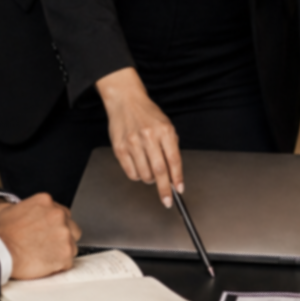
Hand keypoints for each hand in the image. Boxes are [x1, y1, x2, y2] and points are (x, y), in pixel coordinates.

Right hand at [0, 192, 80, 279]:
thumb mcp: (9, 210)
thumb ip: (26, 209)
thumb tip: (26, 214)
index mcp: (46, 202)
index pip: (62, 213)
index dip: (55, 226)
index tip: (48, 233)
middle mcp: (58, 215)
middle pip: (71, 228)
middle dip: (62, 237)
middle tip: (47, 246)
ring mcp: (64, 234)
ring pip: (72, 245)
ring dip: (60, 252)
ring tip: (43, 257)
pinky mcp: (65, 253)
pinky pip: (68, 262)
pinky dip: (58, 266)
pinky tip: (44, 265)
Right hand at [96, 66, 182, 206]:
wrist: (125, 100)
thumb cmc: (147, 114)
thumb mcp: (166, 126)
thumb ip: (171, 147)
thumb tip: (174, 173)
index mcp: (164, 130)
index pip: (174, 160)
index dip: (178, 178)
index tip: (179, 190)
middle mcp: (148, 136)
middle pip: (159, 171)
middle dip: (165, 189)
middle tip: (167, 200)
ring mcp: (132, 143)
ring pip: (145, 174)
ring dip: (150, 180)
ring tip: (151, 173)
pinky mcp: (119, 148)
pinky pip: (131, 172)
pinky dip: (137, 176)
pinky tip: (140, 169)